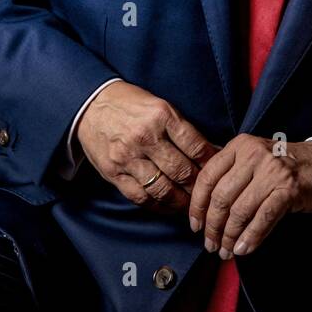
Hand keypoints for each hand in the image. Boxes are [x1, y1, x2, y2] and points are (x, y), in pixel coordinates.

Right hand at [75, 81, 218, 213]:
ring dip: (181, 201)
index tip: (219, 172)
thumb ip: (182, 130)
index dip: (212, 163)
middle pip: (182, 171)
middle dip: (199, 186)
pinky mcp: (114, 172)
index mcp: (162, 116)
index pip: (196, 147)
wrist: (91, 104)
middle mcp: (146, 137)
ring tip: (191, 204)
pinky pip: (140, 197)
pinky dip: (157, 206)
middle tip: (209, 194)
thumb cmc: (131, 105)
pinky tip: (167, 206)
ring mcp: (128, 157)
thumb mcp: (160, 105)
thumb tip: (212, 151)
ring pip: (163, 189)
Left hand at [188, 136, 311, 258]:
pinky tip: (244, 248)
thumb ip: (230, 173)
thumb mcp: (254, 159)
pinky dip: (251, 237)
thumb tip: (201, 206)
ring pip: (240, 210)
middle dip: (213, 227)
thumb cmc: (285, 166)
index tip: (195, 226)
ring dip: (230, 236)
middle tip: (211, 245)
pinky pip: (263, 218)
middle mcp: (254, 154)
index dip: (197, 206)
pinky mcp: (289, 189)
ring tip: (226, 251)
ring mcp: (273, 171)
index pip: (207, 177)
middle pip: (221, 197)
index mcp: (240, 145)